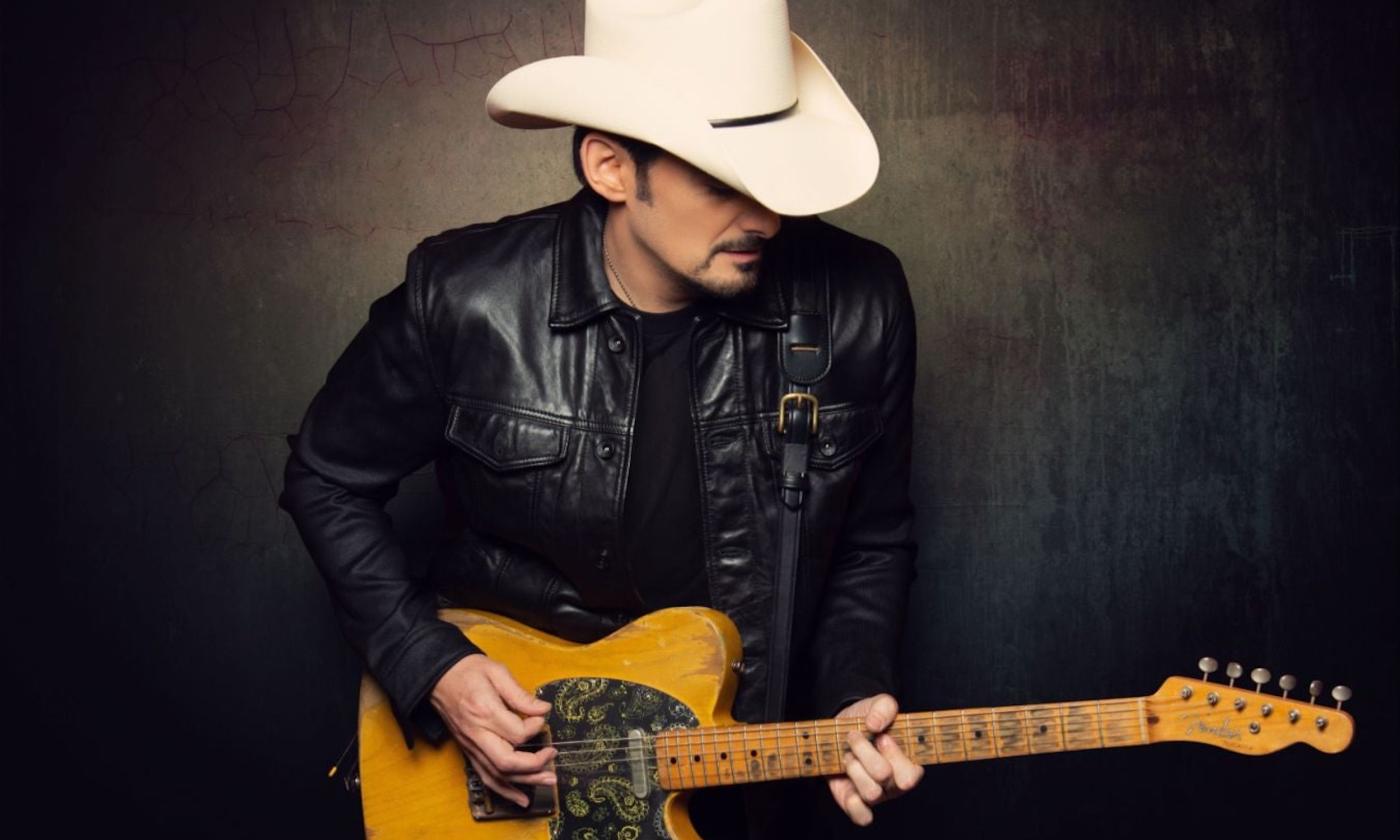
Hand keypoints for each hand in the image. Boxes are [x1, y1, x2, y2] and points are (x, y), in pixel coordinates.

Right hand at [430, 653, 556, 806]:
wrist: (438, 677)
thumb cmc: (468, 671)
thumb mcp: (497, 672)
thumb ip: (520, 694)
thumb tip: (543, 709)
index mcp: (484, 712)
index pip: (516, 733)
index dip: (535, 728)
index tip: (542, 718)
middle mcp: (476, 734)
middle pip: (506, 762)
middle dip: (534, 765)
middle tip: (552, 755)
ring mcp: (471, 746)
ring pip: (498, 775)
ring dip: (525, 782)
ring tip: (549, 780)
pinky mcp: (468, 752)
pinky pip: (486, 777)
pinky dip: (505, 791)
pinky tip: (522, 798)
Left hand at [826, 693, 923, 825]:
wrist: (843, 728)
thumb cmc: (868, 719)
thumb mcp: (878, 704)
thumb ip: (884, 707)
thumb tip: (875, 724)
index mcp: (908, 763)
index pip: (911, 774)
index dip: (894, 754)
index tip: (882, 737)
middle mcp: (894, 783)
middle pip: (885, 778)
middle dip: (867, 753)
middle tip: (855, 737)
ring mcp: (876, 793)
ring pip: (871, 793)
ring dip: (854, 766)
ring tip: (848, 753)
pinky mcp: (855, 801)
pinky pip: (861, 816)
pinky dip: (854, 805)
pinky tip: (846, 783)